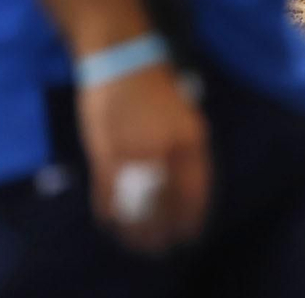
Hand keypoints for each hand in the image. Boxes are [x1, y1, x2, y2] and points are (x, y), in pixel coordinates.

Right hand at [77, 64, 209, 254]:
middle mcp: (167, 149)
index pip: (198, 189)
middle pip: (169, 202)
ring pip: (138, 202)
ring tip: (138, 242)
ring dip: (138, 226)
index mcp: (193, 138)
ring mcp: (135, 152)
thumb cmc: (156, 85)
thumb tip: (184, 180)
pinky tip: (112, 223)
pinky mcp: (106, 152)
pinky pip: (108, 193)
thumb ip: (185, 147)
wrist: (123, 59)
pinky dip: (109, 211)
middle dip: (166, 228)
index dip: (194, 215)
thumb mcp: (184, 115)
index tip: (191, 232)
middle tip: (163, 244)